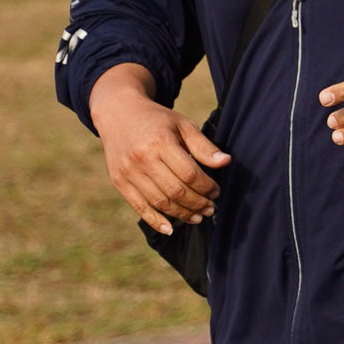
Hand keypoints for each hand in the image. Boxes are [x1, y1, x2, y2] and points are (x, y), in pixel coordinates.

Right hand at [90, 67, 226, 233]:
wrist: (118, 114)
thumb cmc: (157, 120)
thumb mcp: (182, 124)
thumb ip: (203, 146)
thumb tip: (225, 162)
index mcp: (160, 142)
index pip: (189, 174)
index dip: (206, 187)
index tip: (217, 191)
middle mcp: (142, 158)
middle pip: (176, 191)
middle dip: (197, 203)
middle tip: (211, 208)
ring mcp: (128, 172)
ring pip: (159, 201)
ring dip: (181, 214)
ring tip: (197, 217)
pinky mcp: (119, 181)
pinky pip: (138, 206)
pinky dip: (155, 220)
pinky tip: (170, 228)